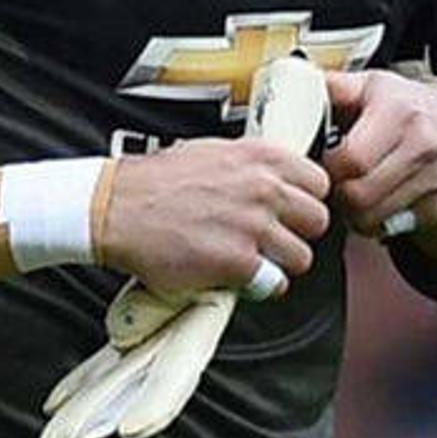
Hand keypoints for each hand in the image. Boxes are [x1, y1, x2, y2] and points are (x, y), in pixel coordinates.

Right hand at [98, 137, 330, 297]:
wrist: (117, 208)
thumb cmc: (158, 181)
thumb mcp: (213, 151)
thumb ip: (252, 165)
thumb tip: (278, 178)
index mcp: (260, 156)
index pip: (319, 181)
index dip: (306, 199)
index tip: (292, 210)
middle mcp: (263, 188)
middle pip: (318, 220)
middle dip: (298, 233)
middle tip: (274, 239)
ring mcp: (253, 226)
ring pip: (302, 257)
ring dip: (281, 263)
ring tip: (255, 260)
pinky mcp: (238, 262)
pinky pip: (275, 283)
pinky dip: (261, 286)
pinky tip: (240, 276)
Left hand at [321, 69, 436, 236]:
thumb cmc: (405, 105)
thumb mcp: (371, 84)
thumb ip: (334, 88)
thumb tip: (298, 90)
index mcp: (399, 113)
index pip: (352, 159)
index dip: (329, 168)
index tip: (324, 162)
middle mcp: (423, 147)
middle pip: (361, 196)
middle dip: (337, 194)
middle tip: (333, 182)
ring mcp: (435, 179)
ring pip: (374, 219)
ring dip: (353, 212)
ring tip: (350, 191)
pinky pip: (393, 229)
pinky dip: (376, 222)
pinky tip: (374, 200)